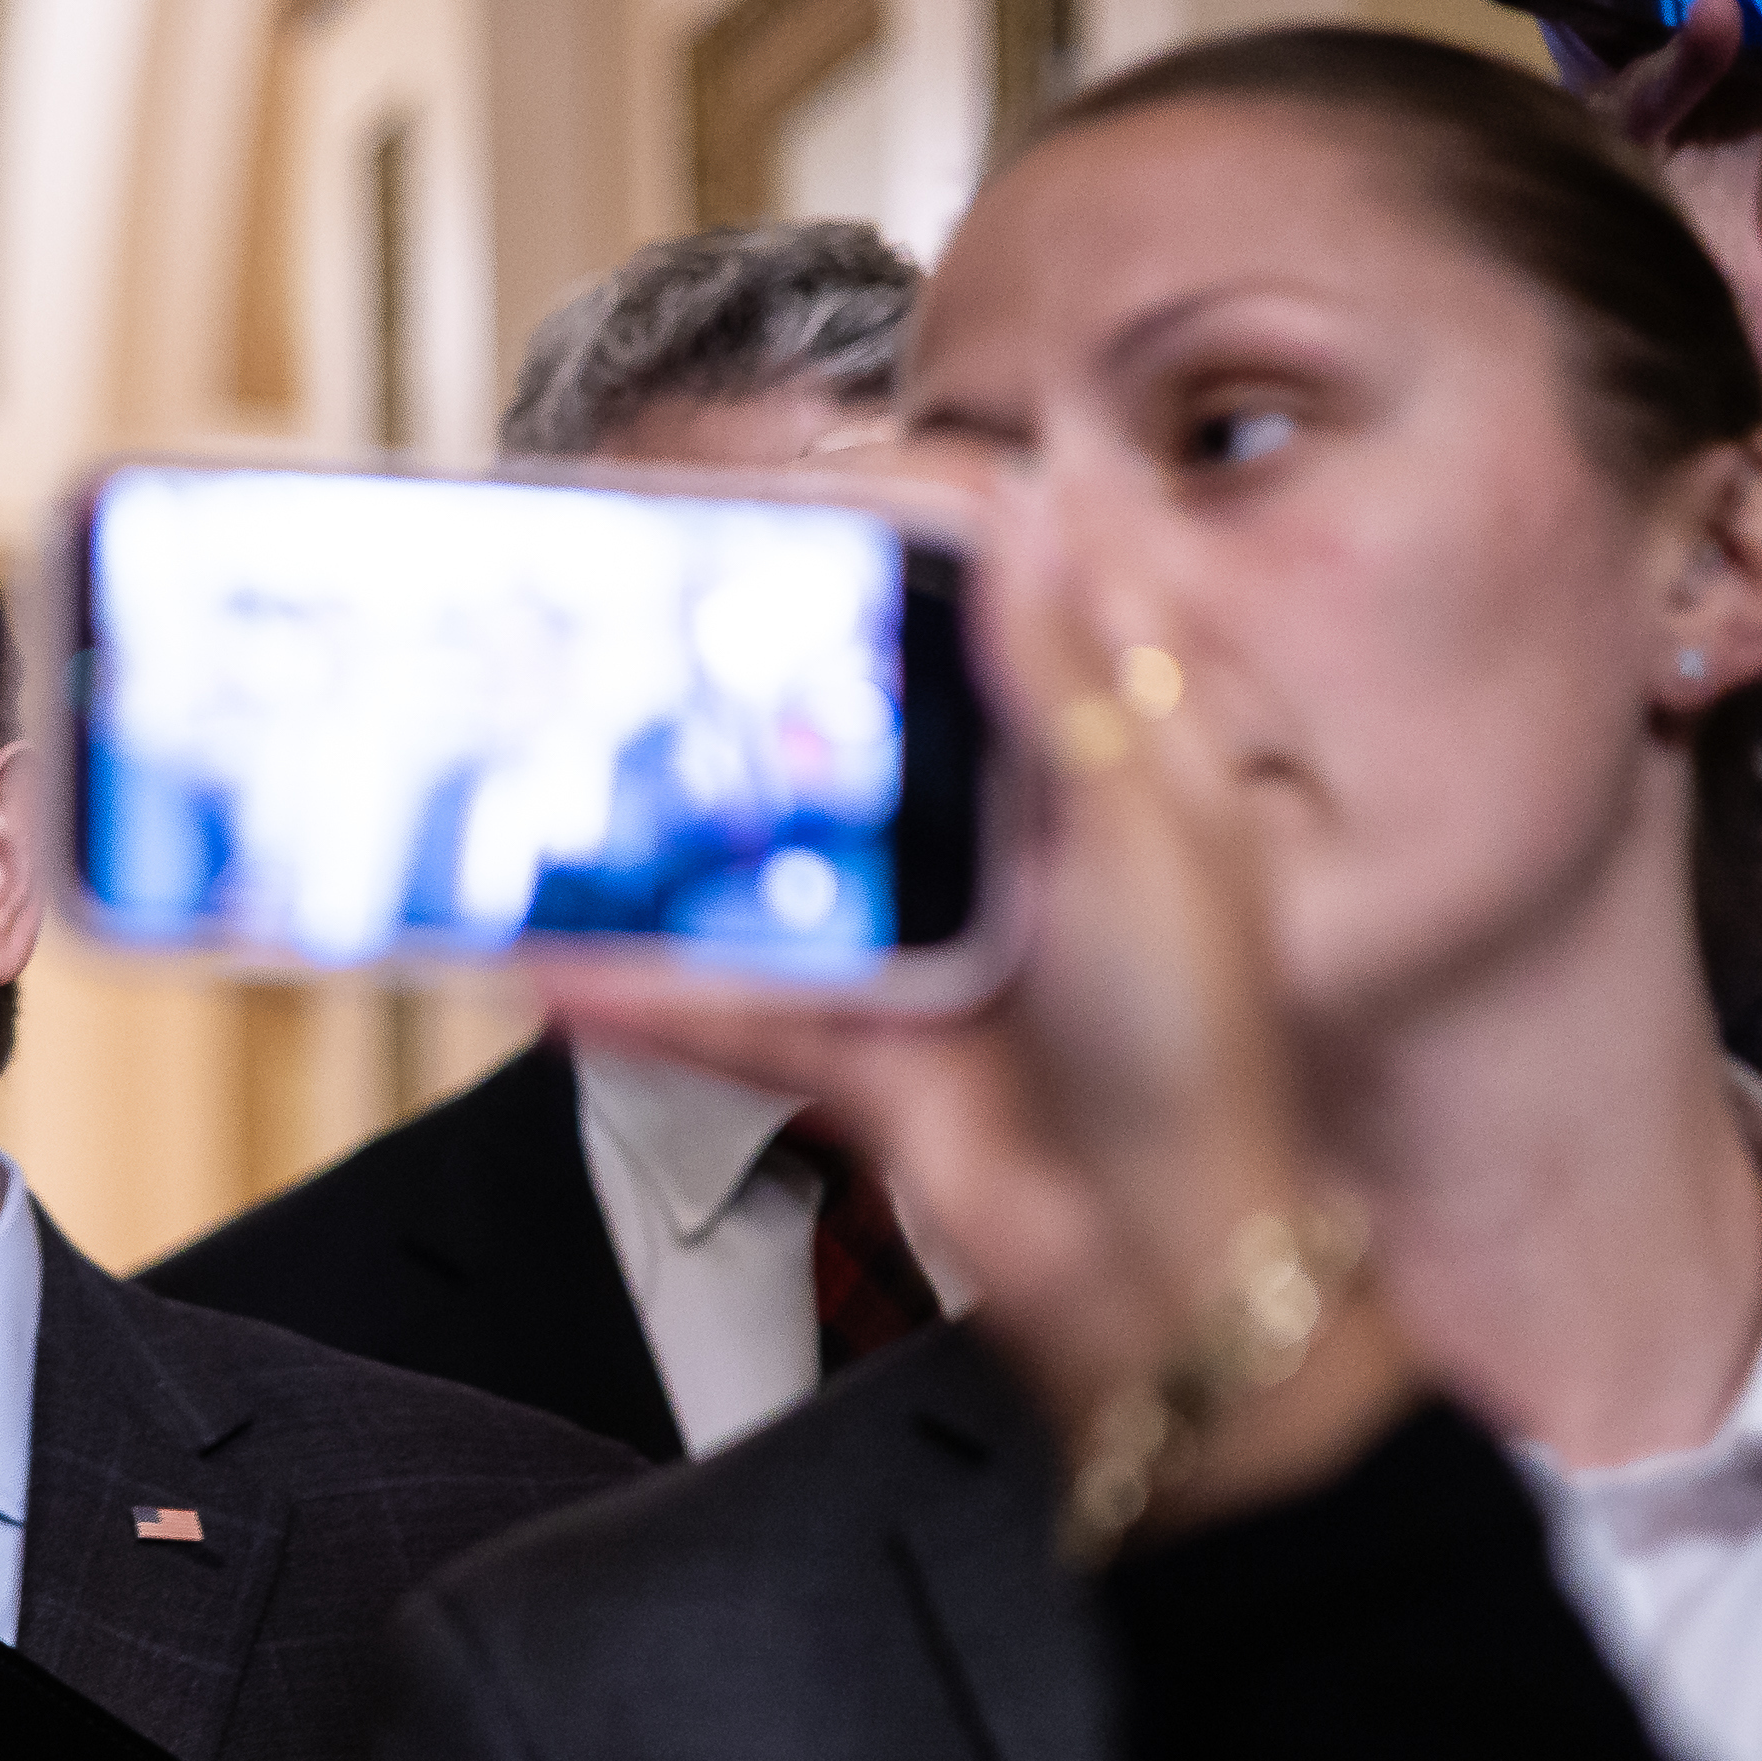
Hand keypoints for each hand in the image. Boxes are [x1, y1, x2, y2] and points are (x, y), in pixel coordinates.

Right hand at [543, 490, 1409, 1517]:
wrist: (1168, 1275)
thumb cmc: (1203, 1061)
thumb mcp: (1148, 837)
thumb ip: (1068, 679)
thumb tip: (1027, 506)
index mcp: (1096, 760)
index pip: (995, 598)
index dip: (903, 529)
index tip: (794, 485)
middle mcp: (1001, 836)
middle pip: (854, 718)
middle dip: (742, 673)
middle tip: (628, 619)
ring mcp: (919, 943)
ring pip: (768, 863)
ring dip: (664, 837)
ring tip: (558, 787)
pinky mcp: (855, 1052)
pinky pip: (728, 1009)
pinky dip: (642, 995)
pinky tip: (558, 965)